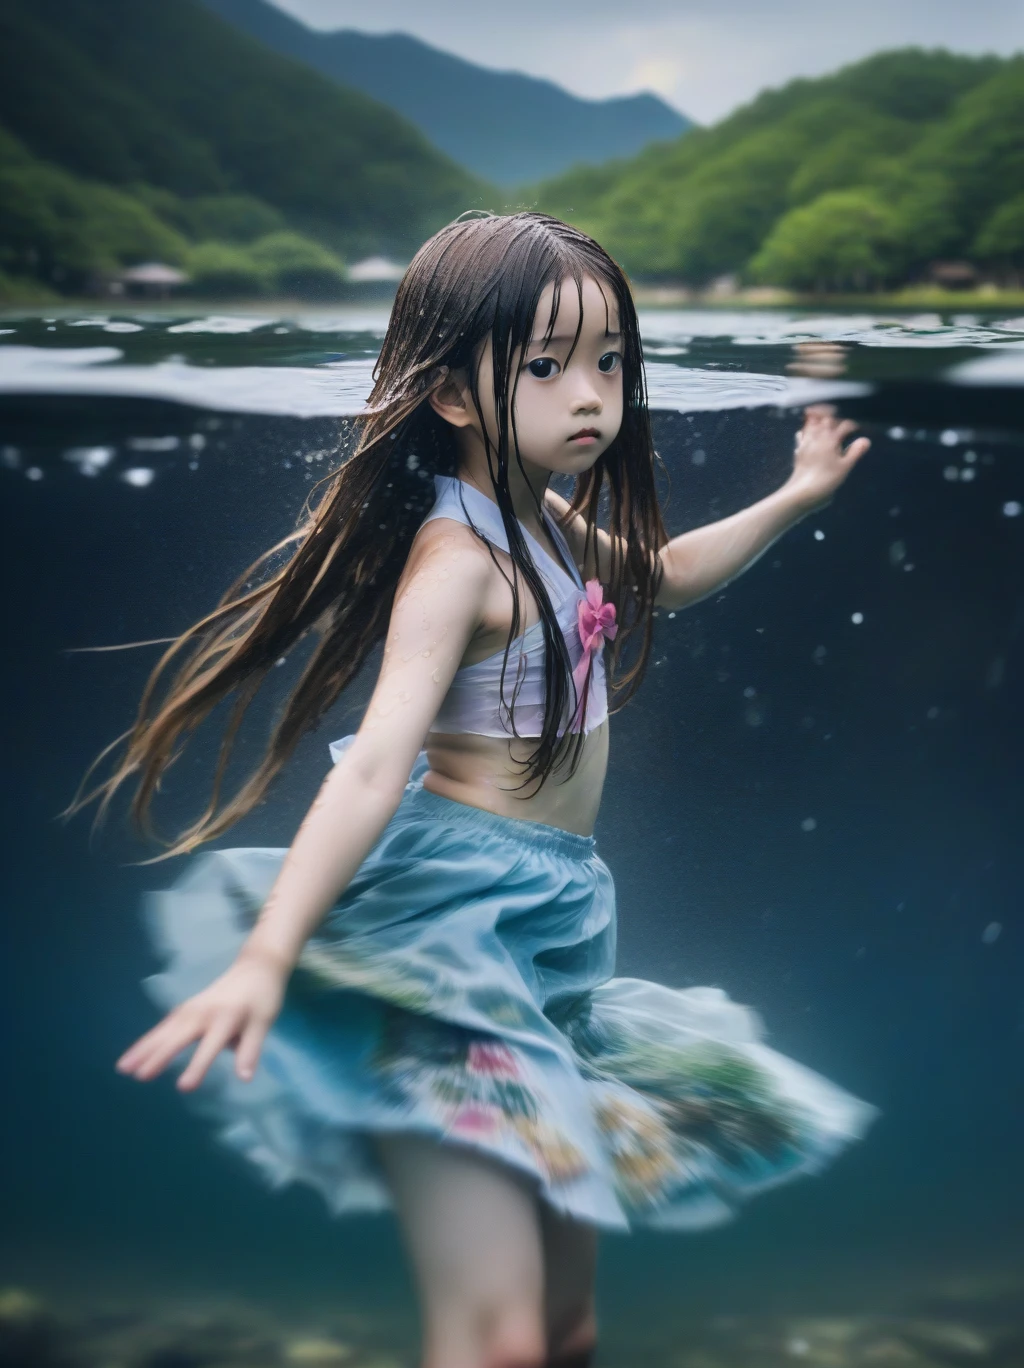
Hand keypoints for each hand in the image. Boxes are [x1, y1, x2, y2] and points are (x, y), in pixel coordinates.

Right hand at [115, 950, 286, 1090]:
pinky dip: (148, 1039)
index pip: (210, 1046)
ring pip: (164, 1030)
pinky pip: (164, 1025)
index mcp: (226, 1018)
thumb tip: (245, 1078)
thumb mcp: (263, 1023)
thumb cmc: (262, 998)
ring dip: (143, 1047)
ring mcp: (192, 1008)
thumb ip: (251, 1050)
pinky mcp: (186, 1008)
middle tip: (138, 1076)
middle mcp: (204, 1012)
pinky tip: (135, 1053)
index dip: (197, 1066)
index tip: (183, 1087)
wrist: (256, 967)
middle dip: (158, 1056)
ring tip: (123, 1067)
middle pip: (178, 1036)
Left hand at [787, 405, 869, 511]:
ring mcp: (806, 443)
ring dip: (818, 419)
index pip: (844, 425)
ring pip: (812, 424)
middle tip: (841, 418)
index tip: (858, 428)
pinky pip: (801, 435)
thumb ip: (855, 452)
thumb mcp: (844, 467)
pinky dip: (806, 431)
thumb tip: (866, 440)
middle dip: (835, 416)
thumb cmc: (826, 480)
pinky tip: (807, 433)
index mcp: (830, 439)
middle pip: (825, 419)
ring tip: (824, 419)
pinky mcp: (798, 451)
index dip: (852, 425)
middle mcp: (817, 437)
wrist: (801, 492)